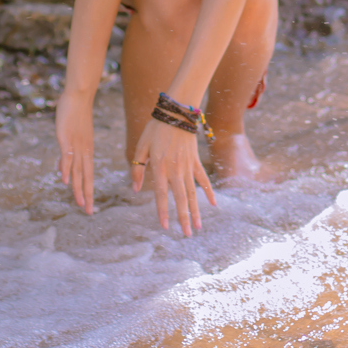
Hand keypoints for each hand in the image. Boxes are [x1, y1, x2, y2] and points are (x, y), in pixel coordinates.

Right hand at [54, 89, 95, 213]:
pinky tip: (64, 180)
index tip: (89, 207)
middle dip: (87, 195)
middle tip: (89, 212)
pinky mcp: (66, 137)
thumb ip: (68, 154)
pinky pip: (67, 156)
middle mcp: (84, 150)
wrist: (78, 96)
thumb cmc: (76, 115)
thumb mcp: (74, 137)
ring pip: (78, 170)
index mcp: (87, 150)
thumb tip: (64, 170)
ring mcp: (75, 144)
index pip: (89, 175)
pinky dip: (66, 168)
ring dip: (78, 187)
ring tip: (80, 203)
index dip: (89, 191)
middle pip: (86, 176)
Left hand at [132, 118, 216, 235]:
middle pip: (180, 198)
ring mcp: (187, 166)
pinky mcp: (195, 161)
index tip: (165, 227)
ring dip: (196, 211)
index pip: (161, 194)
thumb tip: (134, 190)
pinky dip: (208, 192)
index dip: (163, 211)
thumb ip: (137, 168)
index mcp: (160, 167)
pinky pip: (203, 179)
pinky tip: (213, 205)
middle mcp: (175, 169)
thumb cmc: (155, 129)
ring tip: (198, 226)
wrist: (176, 112)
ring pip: (193, 193)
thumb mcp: (141, 147)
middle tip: (187, 234)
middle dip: (184, 218)